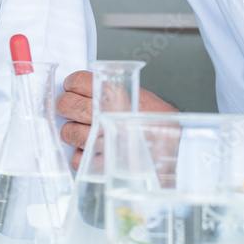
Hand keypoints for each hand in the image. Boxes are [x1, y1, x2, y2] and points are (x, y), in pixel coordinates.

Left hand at [56, 71, 176, 170]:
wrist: (178, 149)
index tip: (74, 89)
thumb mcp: (137, 94)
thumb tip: (84, 89)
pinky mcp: (101, 163)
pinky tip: (92, 150)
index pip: (76, 80)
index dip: (71, 85)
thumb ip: (110, 89)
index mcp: (114, 92)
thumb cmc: (158, 122)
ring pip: (67, 132)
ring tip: (86, 131)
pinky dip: (81, 156)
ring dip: (73, 132)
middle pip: (65, 104)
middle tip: (74, 110)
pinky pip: (76, 158)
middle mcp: (105, 114)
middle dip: (66, 106)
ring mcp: (102, 140)